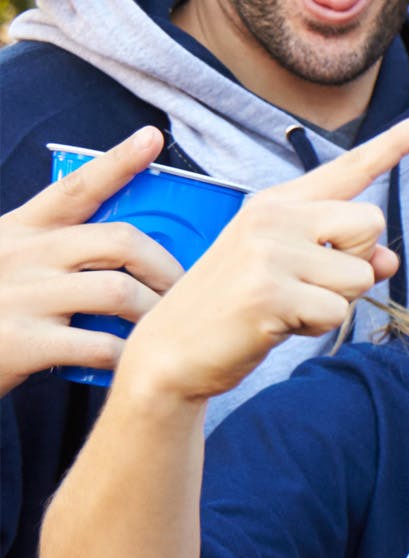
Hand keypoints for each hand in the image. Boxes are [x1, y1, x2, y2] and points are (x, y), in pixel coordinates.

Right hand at [0, 127, 183, 393]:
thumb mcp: (9, 267)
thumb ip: (54, 254)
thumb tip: (129, 251)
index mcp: (17, 231)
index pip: (74, 188)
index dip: (117, 162)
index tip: (152, 138)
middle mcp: (19, 255)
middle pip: (118, 241)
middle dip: (165, 266)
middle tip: (183, 290)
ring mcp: (20, 297)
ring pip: (119, 292)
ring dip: (155, 313)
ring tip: (165, 329)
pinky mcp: (21, 343)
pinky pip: (100, 344)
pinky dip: (128, 353)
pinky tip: (134, 360)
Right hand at [115, 117, 408, 401]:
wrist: (171, 352)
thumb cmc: (237, 310)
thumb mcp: (293, 273)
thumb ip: (344, 257)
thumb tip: (389, 259)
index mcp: (277, 203)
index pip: (348, 169)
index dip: (394, 145)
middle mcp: (272, 215)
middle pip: (370, 223)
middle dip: (354, 263)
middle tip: (303, 286)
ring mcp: (267, 250)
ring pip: (360, 272)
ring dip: (335, 301)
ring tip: (286, 307)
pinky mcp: (268, 291)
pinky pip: (338, 310)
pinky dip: (317, 327)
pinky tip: (277, 325)